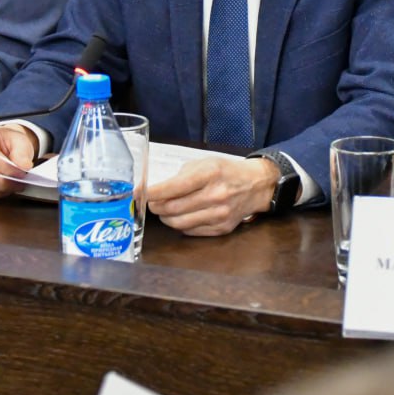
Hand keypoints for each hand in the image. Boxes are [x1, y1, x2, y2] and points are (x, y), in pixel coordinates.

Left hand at [147, 157, 279, 235]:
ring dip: (166, 217)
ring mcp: (219, 214)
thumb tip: (156, 190)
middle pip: (172, 208)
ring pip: (179, 223)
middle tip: (150, 203)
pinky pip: (191, 231)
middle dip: (155, 206)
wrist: (255, 185)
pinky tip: (182, 216)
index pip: (173, 188)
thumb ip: (181, 176)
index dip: (151, 192)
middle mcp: (215, 195)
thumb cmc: (226, 171)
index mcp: (209, 174)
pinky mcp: (221, 228)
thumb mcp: (204, 163)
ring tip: (165, 210)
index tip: (138, 193)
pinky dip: (181, 225)